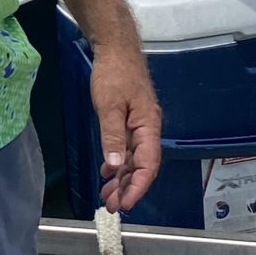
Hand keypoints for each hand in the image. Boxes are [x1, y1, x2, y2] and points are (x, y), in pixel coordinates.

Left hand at [89, 39, 160, 214]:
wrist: (116, 48)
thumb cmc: (114, 74)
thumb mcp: (109, 106)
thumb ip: (113, 137)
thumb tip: (116, 167)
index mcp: (148, 127)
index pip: (147, 165)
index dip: (137, 187)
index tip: (125, 204)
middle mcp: (147, 129)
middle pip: (141, 166)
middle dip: (127, 188)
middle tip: (110, 206)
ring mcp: (139, 125)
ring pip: (133, 160)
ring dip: (121, 179)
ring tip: (107, 196)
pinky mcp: (130, 120)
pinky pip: (127, 149)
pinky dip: (118, 163)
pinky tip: (108, 174)